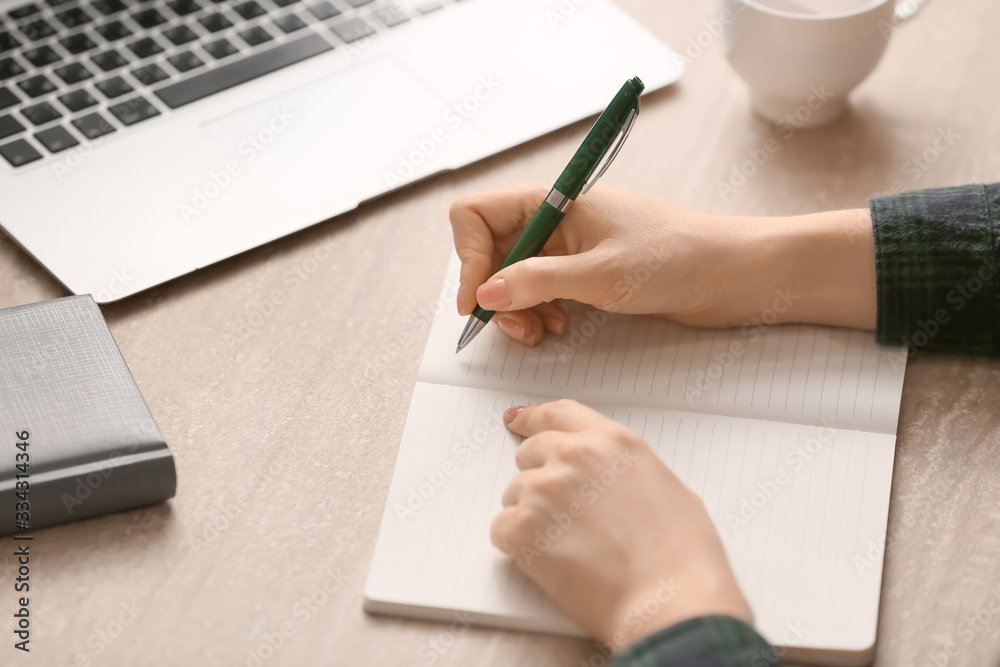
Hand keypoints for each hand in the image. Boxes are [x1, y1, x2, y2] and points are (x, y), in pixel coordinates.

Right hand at [449, 183, 876, 345]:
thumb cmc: (678, 258)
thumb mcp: (599, 274)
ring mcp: (571, 247)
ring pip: (514, 277)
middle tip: (516, 329)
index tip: (477, 302)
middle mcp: (556, 220)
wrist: (735, 273)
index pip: (477, 214)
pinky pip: (542, 292)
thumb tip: (484, 292)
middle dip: (495, 293)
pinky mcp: (587, 272)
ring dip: (518, 310)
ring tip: (542, 334)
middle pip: (491, 251)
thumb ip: (536, 282)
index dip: (467, 258)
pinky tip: (561, 329)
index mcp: (554, 201)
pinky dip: (541, 314)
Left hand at [490, 399, 751, 649]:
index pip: (559, 414)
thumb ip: (626, 471)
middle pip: (530, 454)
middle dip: (539, 478)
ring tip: (570, 548)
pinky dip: (517, 546)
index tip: (517, 421)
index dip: (532, 417)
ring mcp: (545, 490)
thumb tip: (611, 481)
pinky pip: (501, 528)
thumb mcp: (668, 488)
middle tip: (560, 513)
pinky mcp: (524, 528)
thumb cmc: (682, 557)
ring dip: (531, 516)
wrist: (670, 602)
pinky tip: (551, 561)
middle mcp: (574, 457)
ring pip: (515, 494)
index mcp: (612, 442)